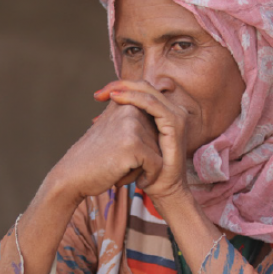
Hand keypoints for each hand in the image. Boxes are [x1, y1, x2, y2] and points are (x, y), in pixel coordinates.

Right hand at [49, 93, 161, 204]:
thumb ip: (132, 118)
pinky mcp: (133, 145)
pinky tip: (132, 180)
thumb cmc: (95, 157)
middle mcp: (130, 110)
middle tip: (118, 162)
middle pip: (158, 140)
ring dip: (143, 168)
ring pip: (159, 153)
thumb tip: (156, 113)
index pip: (154, 128)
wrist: (71, 176)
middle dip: (144, 158)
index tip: (119, 154)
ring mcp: (132, 126)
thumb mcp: (112, 128)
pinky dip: (149, 177)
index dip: (141, 148)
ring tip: (120, 169)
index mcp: (126, 103)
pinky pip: (157, 165)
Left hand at [94, 80, 190, 203]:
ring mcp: (176, 115)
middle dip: (119, 85)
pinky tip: (118, 99)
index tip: (97, 96)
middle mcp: (172, 110)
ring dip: (125, 89)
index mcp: (162, 112)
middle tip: (99, 93)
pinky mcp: (176, 123)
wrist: (159, 188)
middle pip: (143, 86)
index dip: (119, 87)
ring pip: (147, 91)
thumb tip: (96, 118)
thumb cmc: (142, 169)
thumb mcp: (128, 144)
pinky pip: (152, 104)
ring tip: (107, 93)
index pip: (140, 90)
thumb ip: (120, 128)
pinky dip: (134, 98)